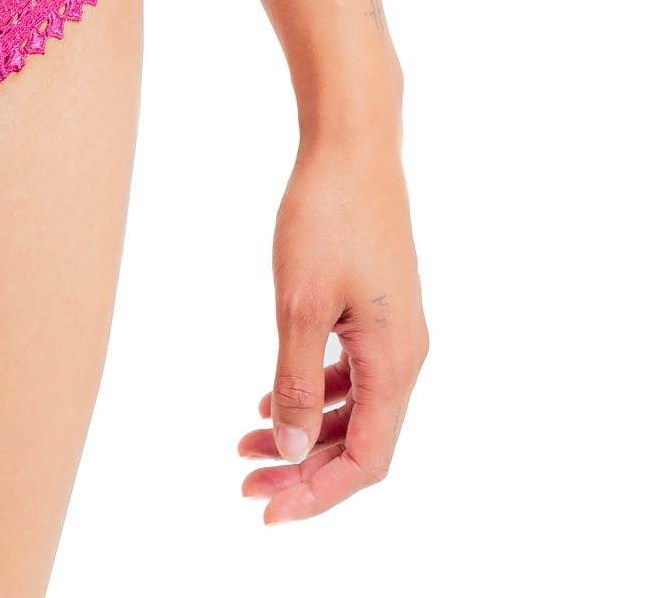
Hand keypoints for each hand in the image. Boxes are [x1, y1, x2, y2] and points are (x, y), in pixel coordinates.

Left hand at [238, 129, 427, 523]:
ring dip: (305, 431)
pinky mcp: (376, 308)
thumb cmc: (327, 216)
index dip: (318, 493)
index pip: (367, 460)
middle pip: (361, 441)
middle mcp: (404, 355)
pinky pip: (351, 373)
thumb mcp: (300, 305)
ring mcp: (393, 330)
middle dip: (304, 468)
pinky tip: (268, 397)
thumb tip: (295, 452)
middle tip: (245, 478)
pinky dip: (314, 392)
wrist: (352, 143)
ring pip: (354, 408)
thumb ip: (297, 383)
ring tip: (246, 441)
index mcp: (396, 362)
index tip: (266, 506)